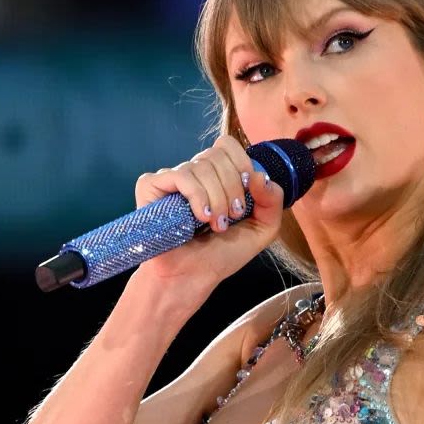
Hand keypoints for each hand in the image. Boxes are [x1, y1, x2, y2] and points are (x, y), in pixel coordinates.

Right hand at [131, 135, 283, 290]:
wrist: (191, 277)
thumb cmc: (222, 254)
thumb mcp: (261, 229)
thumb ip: (272, 201)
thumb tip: (260, 175)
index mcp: (217, 176)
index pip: (228, 146)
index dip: (242, 164)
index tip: (247, 194)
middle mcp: (194, 172)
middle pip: (218, 155)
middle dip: (232, 188)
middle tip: (232, 216)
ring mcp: (172, 178)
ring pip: (202, 166)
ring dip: (217, 199)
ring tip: (216, 224)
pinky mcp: (151, 186)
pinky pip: (181, 175)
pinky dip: (197, 196)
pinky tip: (199, 217)